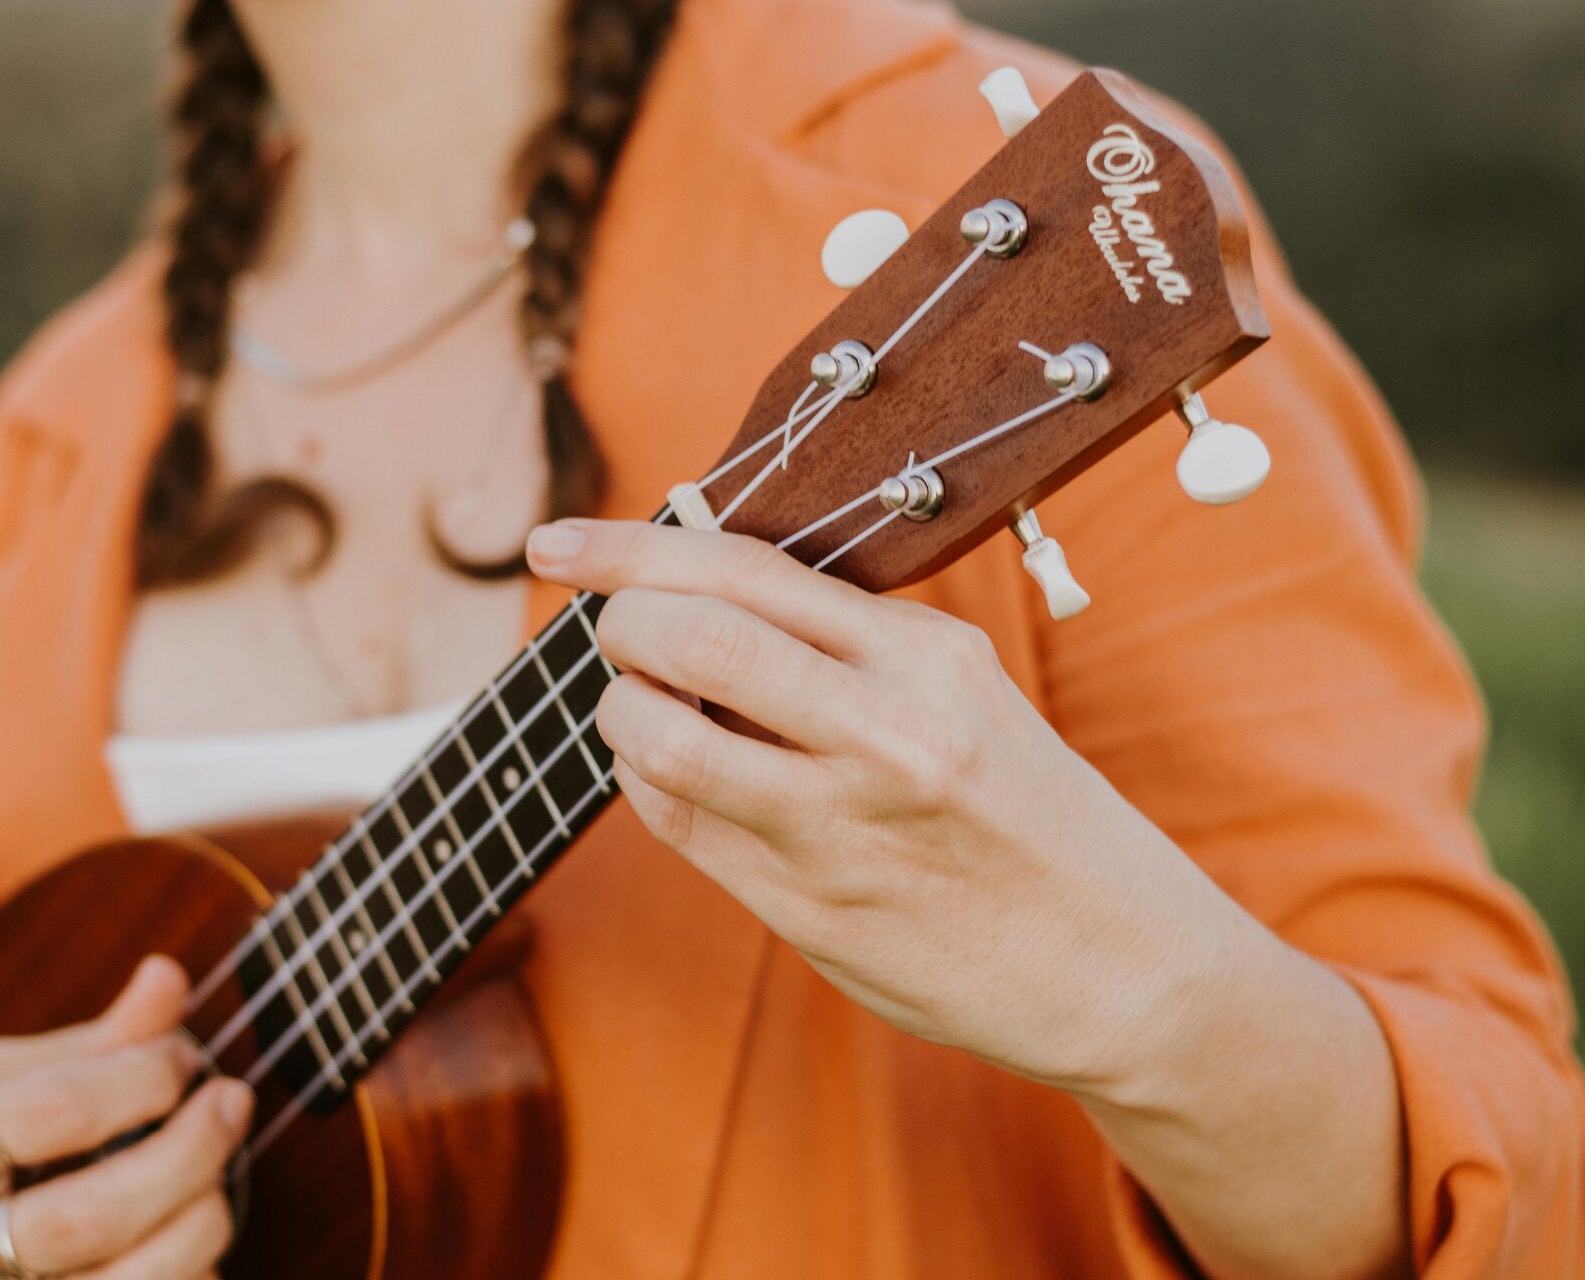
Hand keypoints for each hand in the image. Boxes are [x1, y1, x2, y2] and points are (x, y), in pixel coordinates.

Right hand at [0, 957, 252, 1279]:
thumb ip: (84, 1044)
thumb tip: (172, 978)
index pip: (49, 1112)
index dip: (140, 1076)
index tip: (183, 1054)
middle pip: (84, 1219)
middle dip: (185, 1156)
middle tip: (233, 1102)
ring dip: (194, 1229)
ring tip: (222, 1178)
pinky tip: (194, 1245)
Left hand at [527, 518, 1254, 1100]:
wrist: (1120, 963)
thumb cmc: (1028, 813)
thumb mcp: (963, 692)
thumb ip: (843, 645)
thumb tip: (694, 593)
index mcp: (927, 657)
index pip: (744, 568)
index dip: (628, 548)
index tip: (556, 544)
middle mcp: (886, 733)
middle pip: (691, 640)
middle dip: (618, 624)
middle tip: (613, 632)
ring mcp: (842, 827)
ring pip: (662, 741)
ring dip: (619, 711)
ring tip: (638, 705)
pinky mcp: (808, 910)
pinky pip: (679, 824)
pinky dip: (646, 782)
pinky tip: (668, 774)